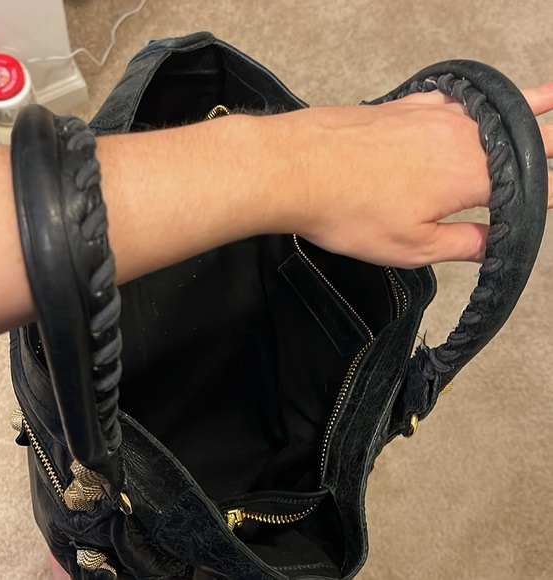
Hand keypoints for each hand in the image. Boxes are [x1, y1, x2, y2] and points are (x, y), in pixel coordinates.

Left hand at [282, 84, 552, 267]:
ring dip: (525, 110)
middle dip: (550, 139)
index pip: (537, 181)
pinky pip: (456, 102)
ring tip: (550, 99)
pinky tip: (474, 111)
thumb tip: (494, 244)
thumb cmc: (348, 210)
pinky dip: (475, 105)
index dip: (552, 188)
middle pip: (525, 135)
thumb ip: (463, 244)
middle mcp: (463, 136)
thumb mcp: (412, 246)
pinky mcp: (407, 105)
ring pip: (494, 111)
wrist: (297, 167)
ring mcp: (434, 114)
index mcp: (474, 175)